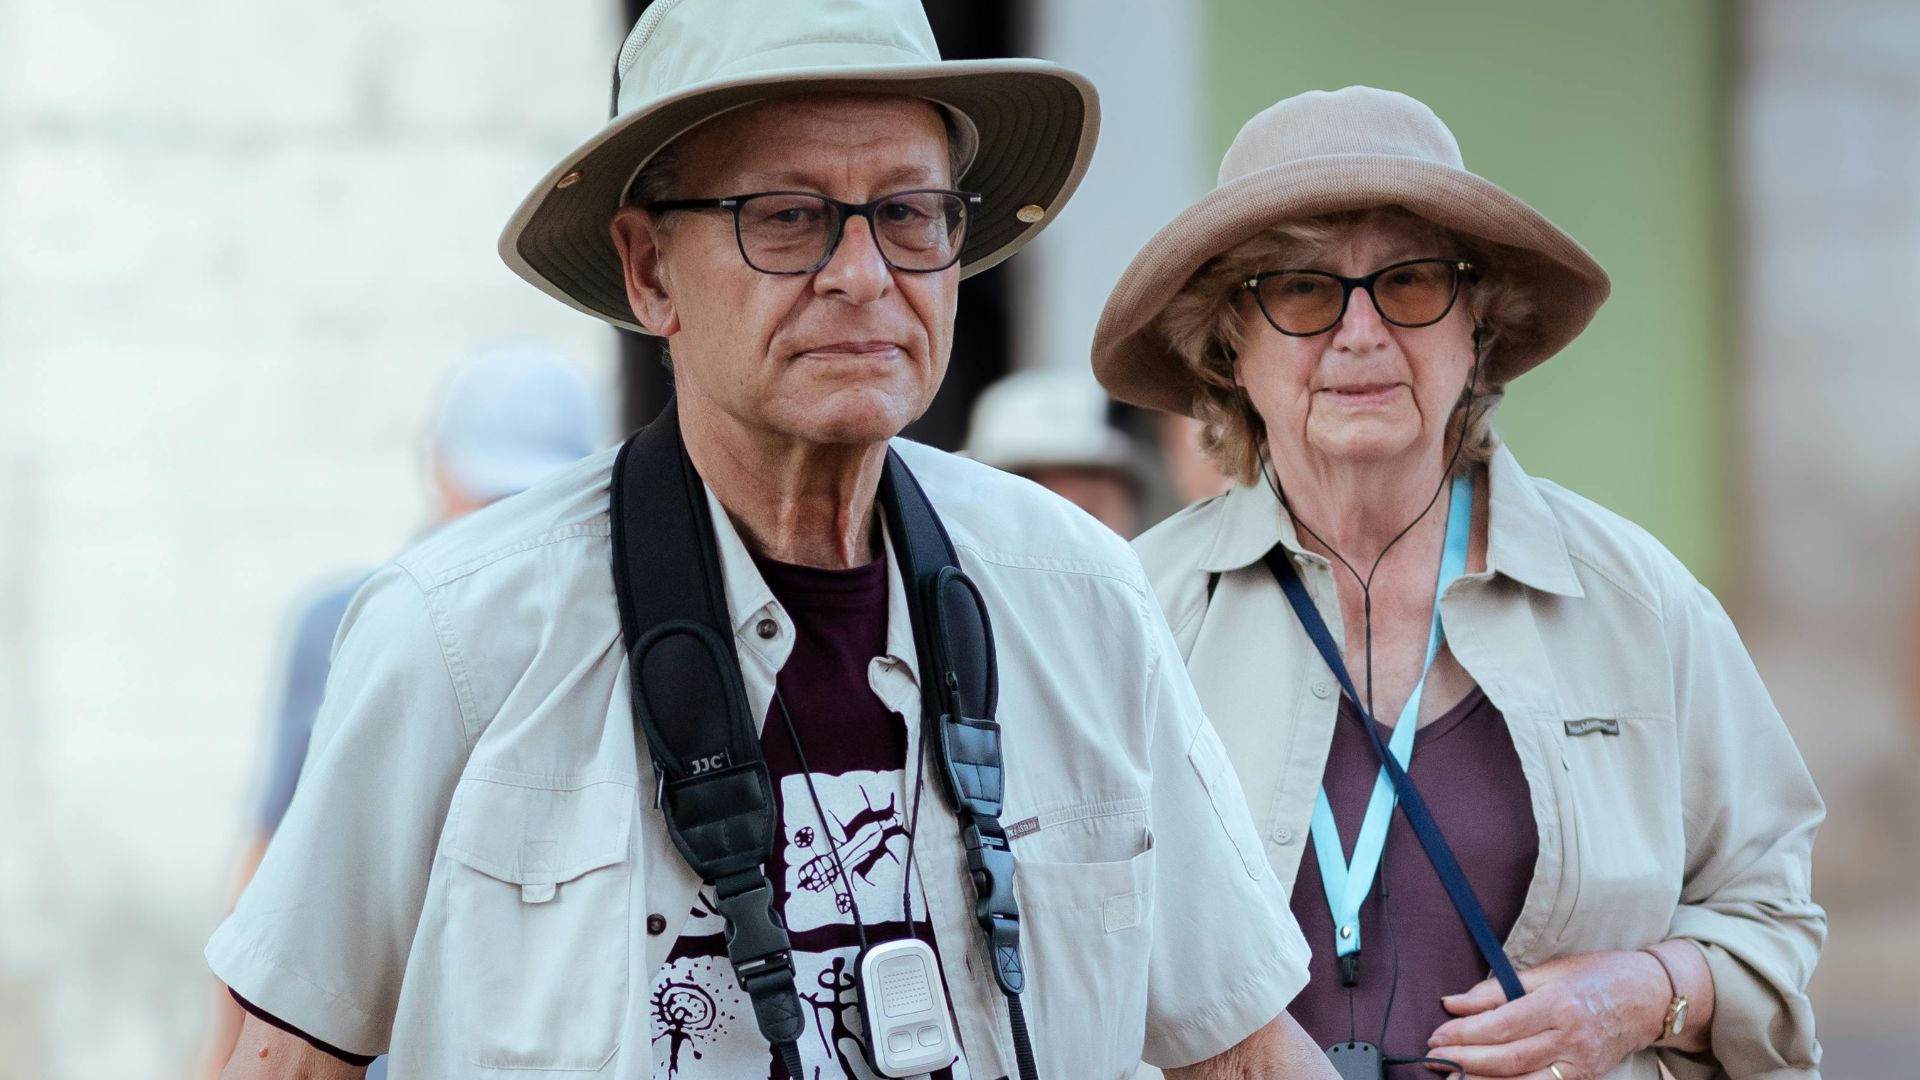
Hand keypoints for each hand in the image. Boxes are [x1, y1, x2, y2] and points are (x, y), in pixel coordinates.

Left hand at [1423, 950, 1667, 1078]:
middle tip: (1434, 1060)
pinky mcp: (1587, 1079)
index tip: (1436, 1035)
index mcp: (1557, 1003)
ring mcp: (1581, 1064)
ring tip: (1454, 1079)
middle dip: (1465, 1061)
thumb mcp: (1549, 971)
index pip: (1501, 1025)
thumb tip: (1453, 1003)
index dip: (1464, 1034)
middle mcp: (1570, 1038)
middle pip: (1509, 1057)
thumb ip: (1498, 989)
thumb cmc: (1598, 976)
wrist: (1650, 997)